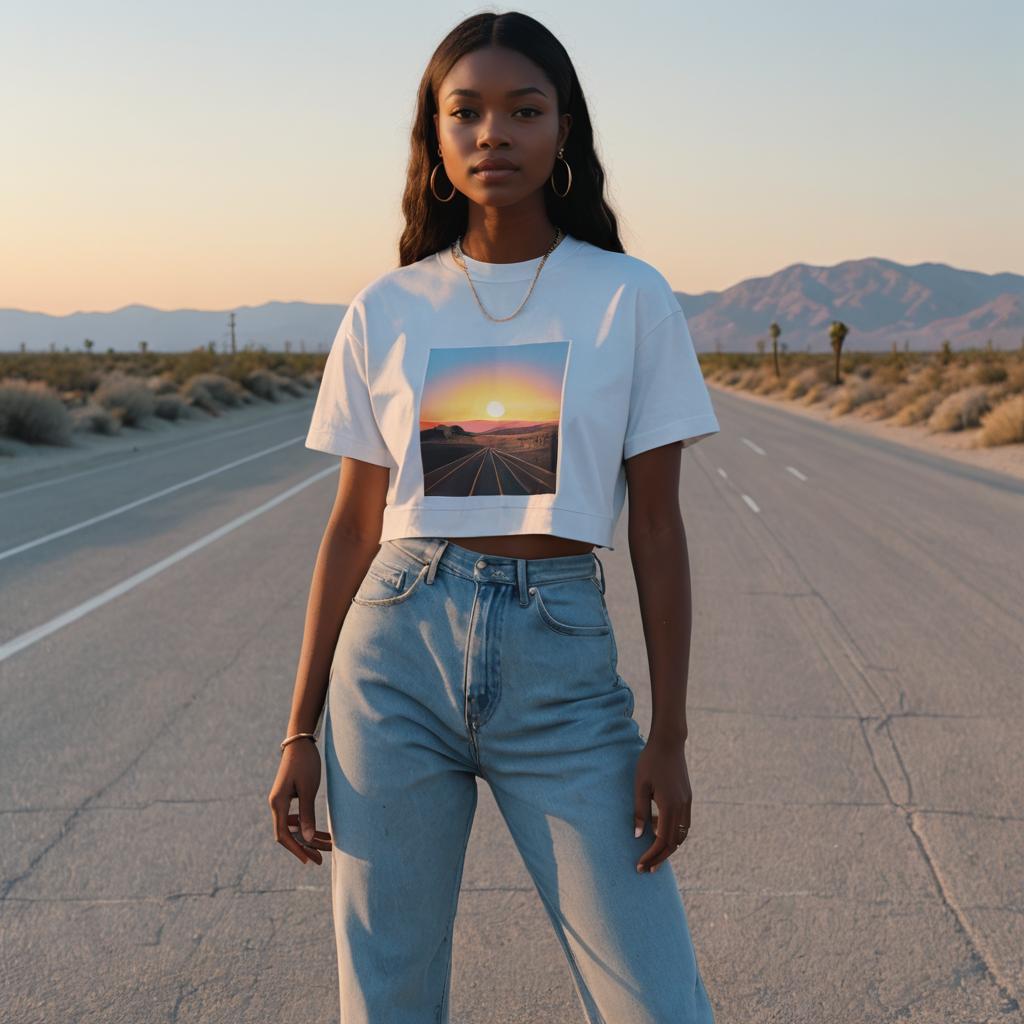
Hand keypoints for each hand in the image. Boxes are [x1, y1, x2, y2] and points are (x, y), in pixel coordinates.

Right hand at [267, 740, 332, 865]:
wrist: (300, 741)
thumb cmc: (305, 762)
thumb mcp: (308, 788)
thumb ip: (307, 813)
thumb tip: (307, 839)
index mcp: (278, 803)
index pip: (284, 835)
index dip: (296, 849)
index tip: (310, 860)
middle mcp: (277, 804)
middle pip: (289, 833)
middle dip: (306, 846)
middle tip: (322, 858)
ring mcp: (283, 801)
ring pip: (295, 826)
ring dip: (310, 836)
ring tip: (328, 845)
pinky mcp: (290, 797)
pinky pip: (298, 817)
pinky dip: (309, 825)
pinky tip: (321, 832)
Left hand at [632, 732, 691, 873]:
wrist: (669, 743)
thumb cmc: (650, 762)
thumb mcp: (639, 786)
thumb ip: (640, 811)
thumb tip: (638, 836)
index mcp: (670, 805)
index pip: (662, 840)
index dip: (651, 856)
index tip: (640, 865)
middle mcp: (682, 807)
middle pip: (674, 843)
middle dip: (660, 858)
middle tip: (646, 869)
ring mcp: (687, 803)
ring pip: (681, 835)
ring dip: (668, 847)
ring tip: (652, 854)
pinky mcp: (688, 798)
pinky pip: (683, 823)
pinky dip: (673, 833)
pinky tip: (658, 831)